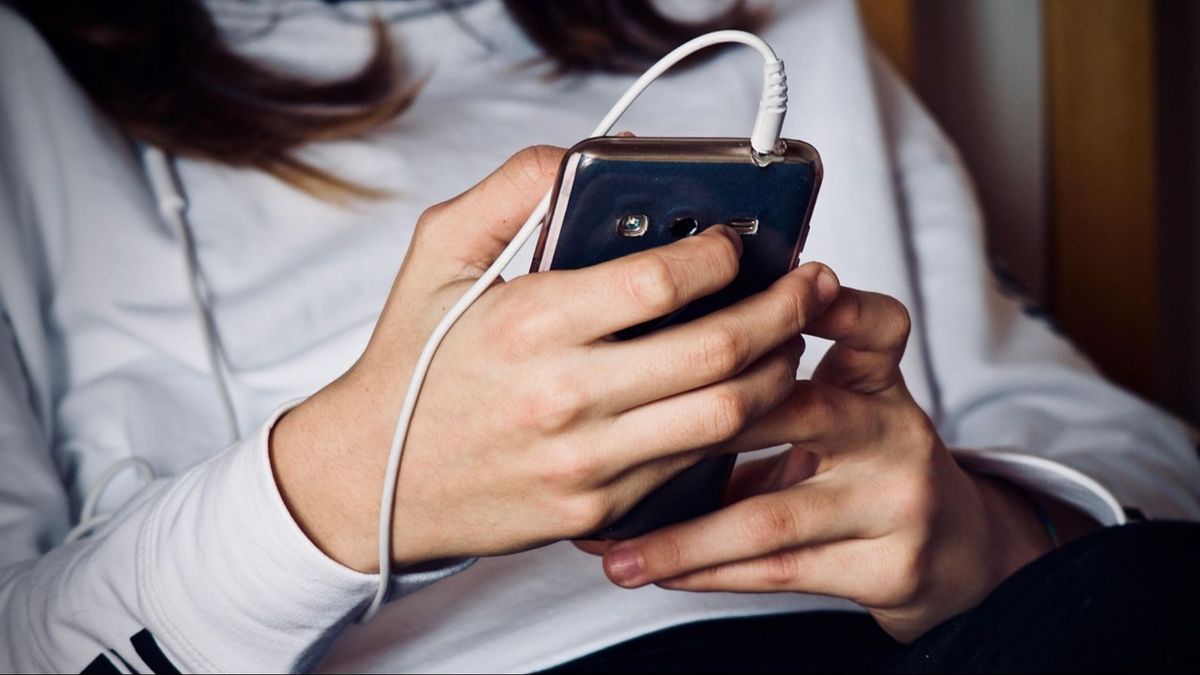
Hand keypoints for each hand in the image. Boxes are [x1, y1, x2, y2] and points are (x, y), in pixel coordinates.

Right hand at [270, 146, 840, 572]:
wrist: (373, 480)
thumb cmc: (413, 362)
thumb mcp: (438, 256)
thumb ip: (508, 192)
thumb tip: (579, 159)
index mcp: (530, 325)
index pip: (662, 281)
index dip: (722, 252)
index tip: (739, 239)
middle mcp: (566, 398)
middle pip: (718, 351)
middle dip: (784, 309)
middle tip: (808, 284)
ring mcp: (588, 464)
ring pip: (726, 416)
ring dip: (778, 371)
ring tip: (790, 339)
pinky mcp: (599, 512)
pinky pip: (694, 466)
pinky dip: (734, 426)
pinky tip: (743, 395)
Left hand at [584, 284, 1066, 641]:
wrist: (951, 552)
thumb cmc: (864, 467)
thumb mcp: (842, 405)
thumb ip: (772, 383)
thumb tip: (648, 367)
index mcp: (877, 383)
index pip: (875, 326)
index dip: (835, 304)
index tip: (789, 286)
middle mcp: (893, 434)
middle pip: (802, 412)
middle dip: (703, 427)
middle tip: (623, 437)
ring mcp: (895, 504)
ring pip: (772, 517)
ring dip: (683, 537)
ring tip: (616, 549)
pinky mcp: (888, 567)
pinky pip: (779, 572)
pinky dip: (709, 572)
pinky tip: (657, 572)